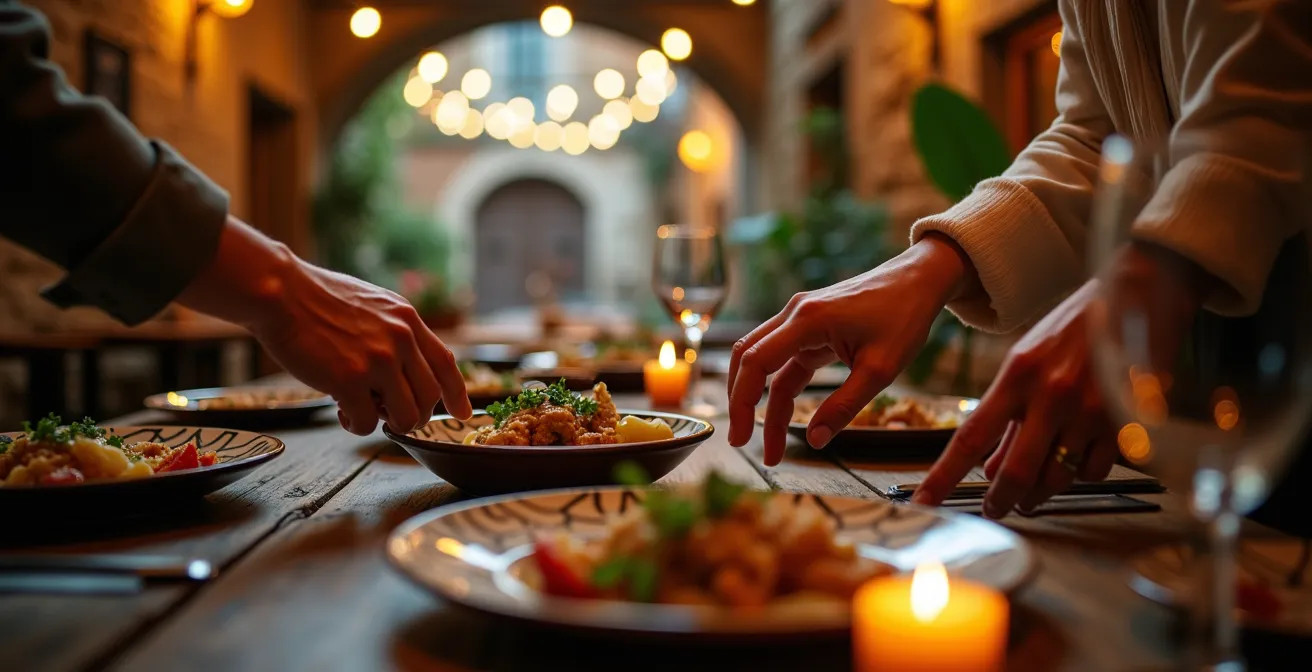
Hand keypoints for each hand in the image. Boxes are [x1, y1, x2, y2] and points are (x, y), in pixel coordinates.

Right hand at [254, 262, 471, 435]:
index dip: (458, 394)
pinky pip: (367, 423)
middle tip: (392, 415)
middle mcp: (400, 340)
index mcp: (407, 320)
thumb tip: (404, 365)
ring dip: (389, 423)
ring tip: (365, 411)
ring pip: (406, 416)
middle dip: (415, 415)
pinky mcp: (349, 380)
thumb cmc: (316, 298)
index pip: (446, 363)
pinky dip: (356, 426)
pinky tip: (341, 411)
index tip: (463, 413)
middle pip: (430, 397)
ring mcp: (377, 361)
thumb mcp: (373, 304)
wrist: (280, 292)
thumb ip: (394, 330)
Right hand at [727, 235, 974, 465]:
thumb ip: (844, 406)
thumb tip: (815, 440)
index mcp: (807, 321)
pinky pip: (785, 360)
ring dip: (760, 401)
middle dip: (741, 403)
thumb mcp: (880, 370)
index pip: (755, 362)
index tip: (740, 438)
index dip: (741, 402)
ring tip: (770, 443)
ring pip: (763, 361)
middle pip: (747, 359)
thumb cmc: (904, 317)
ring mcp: (800, 318)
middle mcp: (794, 314)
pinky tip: (785, 416)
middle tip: (741, 442)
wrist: (919, 279)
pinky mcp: (810, 326)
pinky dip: (780, 389)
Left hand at [911, 242, 1211, 516]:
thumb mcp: (1028, 361)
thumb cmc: (1074, 327)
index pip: (971, 437)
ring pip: (1058, 477)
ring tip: (1031, 494)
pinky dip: (1078, 474)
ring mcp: (1091, 410)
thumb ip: (1009, 416)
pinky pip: (1094, 470)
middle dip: (1001, 501)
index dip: (944, 475)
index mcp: (1018, 376)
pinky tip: (1073, 463)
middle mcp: (1052, 395)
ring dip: (1039, 494)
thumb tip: (991, 469)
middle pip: (1017, 472)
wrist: (1139, 293)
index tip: (925, 501)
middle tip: (993, 510)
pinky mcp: (1126, 421)